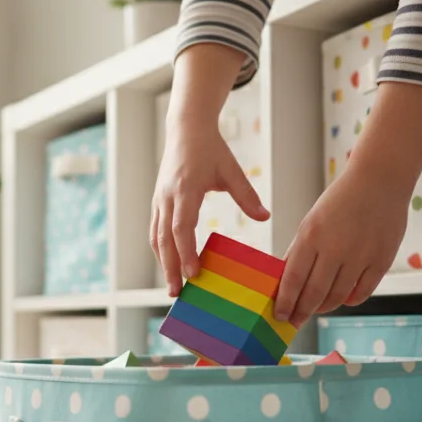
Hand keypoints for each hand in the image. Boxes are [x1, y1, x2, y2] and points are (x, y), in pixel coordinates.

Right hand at [152, 115, 269, 295]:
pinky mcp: (157, 202)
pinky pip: (155, 231)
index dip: (186, 252)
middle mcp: (167, 197)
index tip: (192, 273)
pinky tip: (170, 265)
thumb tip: (265, 218)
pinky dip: (161, 250)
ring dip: (163, 263)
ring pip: (156, 237)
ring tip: (173, 286)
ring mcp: (159, 200)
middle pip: (164, 239)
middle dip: (170, 267)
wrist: (186, 129)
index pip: (181, 227)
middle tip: (177, 293)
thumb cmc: (211, 149)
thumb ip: (247, 195)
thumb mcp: (232, 170)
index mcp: (185, 190)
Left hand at [272, 161, 411, 326]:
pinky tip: (342, 300)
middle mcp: (335, 247)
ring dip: (324, 307)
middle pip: (315, 292)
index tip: (280, 316)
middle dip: (302, 311)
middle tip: (295, 322)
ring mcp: (361, 255)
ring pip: (338, 296)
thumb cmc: (340, 202)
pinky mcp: (382, 260)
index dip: (286, 301)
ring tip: (317, 309)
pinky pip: (362, 292)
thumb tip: (285, 282)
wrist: (379, 181)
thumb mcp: (312, 221)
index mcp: (312, 235)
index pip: (294, 278)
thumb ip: (299, 251)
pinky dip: (350, 300)